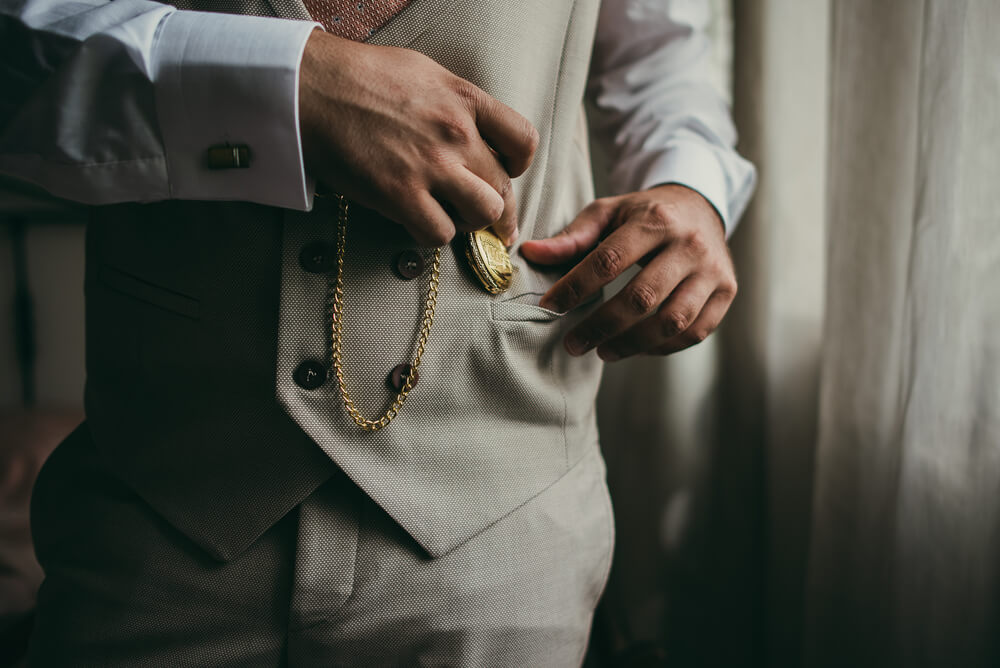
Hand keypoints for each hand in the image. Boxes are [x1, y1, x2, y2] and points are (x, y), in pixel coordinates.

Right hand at [298, 29, 537, 246]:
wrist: (311, 86)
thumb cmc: (359, 77)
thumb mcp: (423, 74)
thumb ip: (455, 104)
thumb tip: (472, 132)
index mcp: (465, 99)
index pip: (523, 141)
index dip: (519, 165)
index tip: (507, 174)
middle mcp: (456, 133)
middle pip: (503, 186)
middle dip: (498, 208)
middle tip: (489, 222)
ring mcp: (431, 166)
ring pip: (483, 213)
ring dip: (469, 222)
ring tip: (450, 218)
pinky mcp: (401, 194)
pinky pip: (439, 233)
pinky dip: (432, 234)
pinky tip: (417, 222)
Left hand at [519, 184, 736, 360]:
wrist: (700, 206)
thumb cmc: (645, 213)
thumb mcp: (608, 213)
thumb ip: (572, 237)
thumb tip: (531, 253)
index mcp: (655, 220)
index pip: (610, 260)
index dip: (576, 287)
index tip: (549, 306)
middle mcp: (690, 244)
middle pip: (642, 296)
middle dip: (601, 326)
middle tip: (573, 344)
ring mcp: (713, 270)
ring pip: (672, 321)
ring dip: (632, 344)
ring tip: (602, 352)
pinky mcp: (727, 291)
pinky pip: (695, 331)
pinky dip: (663, 347)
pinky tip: (636, 348)